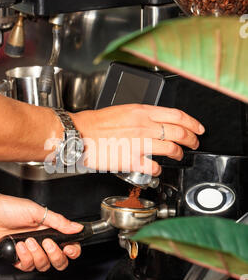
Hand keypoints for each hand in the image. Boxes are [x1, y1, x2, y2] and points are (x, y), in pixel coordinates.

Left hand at [0, 193, 81, 271]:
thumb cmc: (9, 208)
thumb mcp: (38, 212)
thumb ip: (59, 222)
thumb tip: (77, 227)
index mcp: (50, 230)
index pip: (69, 246)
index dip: (72, 251)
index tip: (68, 248)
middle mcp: (42, 242)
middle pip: (59, 261)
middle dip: (55, 255)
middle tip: (47, 243)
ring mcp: (31, 252)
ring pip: (44, 265)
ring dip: (37, 254)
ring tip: (28, 241)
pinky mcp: (18, 259)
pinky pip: (28, 266)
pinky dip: (24, 257)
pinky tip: (19, 245)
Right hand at [71, 104, 204, 175]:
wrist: (80, 134)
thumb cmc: (97, 123)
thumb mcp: (123, 110)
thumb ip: (142, 115)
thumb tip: (156, 121)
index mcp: (142, 112)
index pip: (177, 115)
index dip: (192, 123)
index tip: (198, 128)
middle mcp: (144, 127)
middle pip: (179, 132)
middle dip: (192, 139)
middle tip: (194, 143)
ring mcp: (139, 144)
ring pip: (171, 149)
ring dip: (179, 153)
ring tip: (179, 155)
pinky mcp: (132, 160)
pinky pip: (154, 166)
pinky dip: (158, 169)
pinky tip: (156, 168)